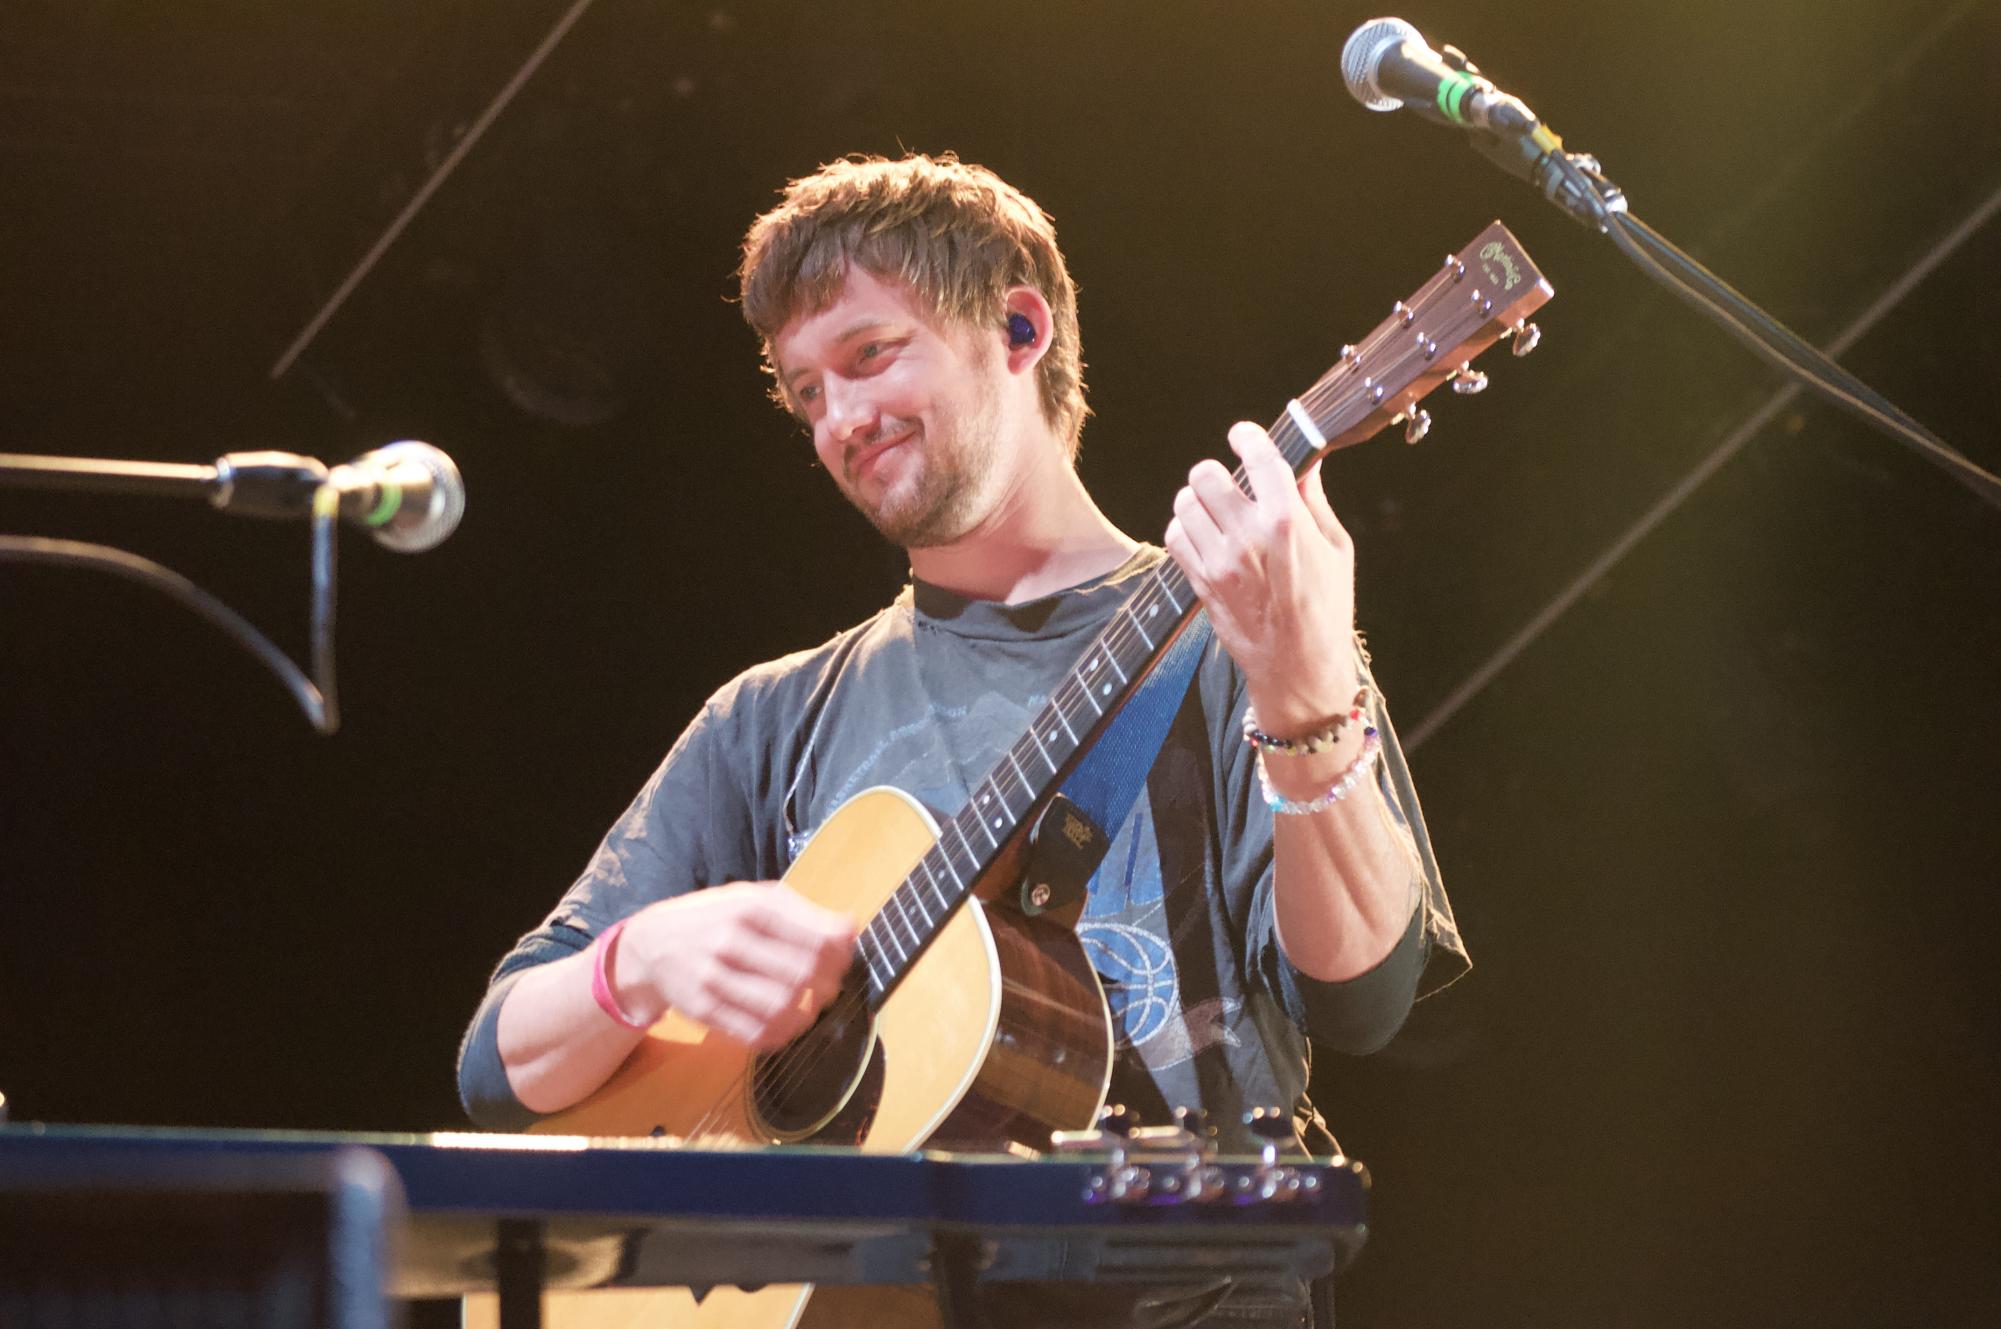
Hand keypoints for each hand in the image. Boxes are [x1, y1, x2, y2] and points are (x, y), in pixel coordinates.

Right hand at [620, 883, 855, 1048]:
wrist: (652, 944)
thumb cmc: (714, 918)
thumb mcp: (753, 898)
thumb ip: (802, 912)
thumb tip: (850, 928)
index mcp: (750, 908)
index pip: (815, 939)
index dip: (841, 956)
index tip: (844, 961)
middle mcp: (731, 941)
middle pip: (801, 975)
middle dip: (827, 987)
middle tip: (829, 989)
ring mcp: (714, 978)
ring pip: (779, 1008)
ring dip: (807, 1015)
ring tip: (810, 1009)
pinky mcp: (703, 1010)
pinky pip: (753, 1033)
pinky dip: (780, 1035)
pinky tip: (787, 1025)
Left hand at [1163, 422, 1360, 732]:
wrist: (1299, 667)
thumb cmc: (1327, 608)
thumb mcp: (1337, 548)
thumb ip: (1313, 500)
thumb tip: (1304, 461)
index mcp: (1289, 522)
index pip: (1258, 457)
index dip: (1246, 436)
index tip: (1243, 436)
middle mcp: (1249, 537)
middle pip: (1206, 474)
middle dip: (1217, 473)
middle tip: (1230, 484)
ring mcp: (1220, 562)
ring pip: (1185, 503)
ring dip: (1198, 501)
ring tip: (1216, 512)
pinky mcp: (1201, 583)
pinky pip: (1174, 536)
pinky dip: (1185, 530)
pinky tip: (1204, 537)